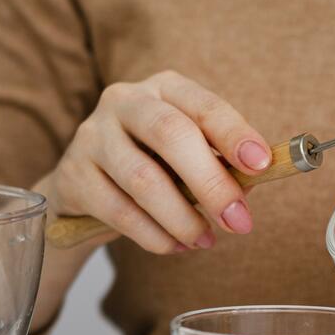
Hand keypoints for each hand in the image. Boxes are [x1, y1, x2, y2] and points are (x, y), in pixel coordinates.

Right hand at [39, 70, 271, 253]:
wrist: (87, 187)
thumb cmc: (155, 166)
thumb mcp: (190, 157)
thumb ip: (221, 166)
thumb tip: (249, 188)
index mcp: (165, 88)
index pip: (204, 105)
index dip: (234, 134)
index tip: (262, 165)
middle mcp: (125, 101)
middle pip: (171, 135)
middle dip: (211, 183)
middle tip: (238, 221)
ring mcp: (93, 135)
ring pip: (144, 180)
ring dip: (183, 219)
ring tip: (205, 241)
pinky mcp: (73, 174)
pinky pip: (120, 211)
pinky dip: (154, 236)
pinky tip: (175, 246)